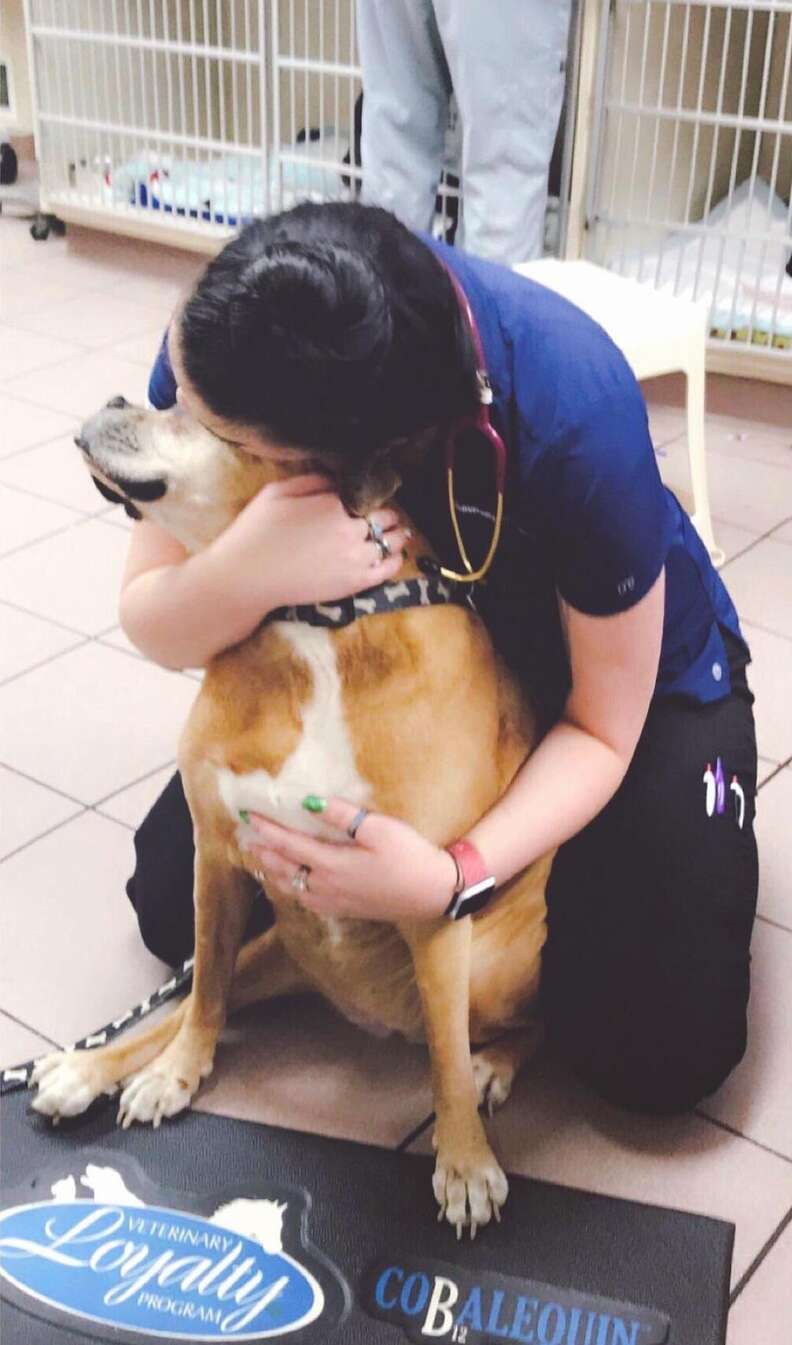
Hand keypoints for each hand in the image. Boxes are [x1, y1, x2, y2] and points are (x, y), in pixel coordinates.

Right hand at [213, 474, 409, 609]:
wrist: (246, 578)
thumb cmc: (255, 532)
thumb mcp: (277, 492)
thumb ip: (311, 481)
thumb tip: (336, 480)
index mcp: (332, 504)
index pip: (367, 496)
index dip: (368, 498)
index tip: (365, 503)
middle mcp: (350, 528)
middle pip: (384, 517)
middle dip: (385, 516)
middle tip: (383, 519)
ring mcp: (355, 557)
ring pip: (392, 541)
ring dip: (395, 535)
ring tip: (394, 536)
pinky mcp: (355, 583)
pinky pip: (389, 569)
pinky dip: (396, 560)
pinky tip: (394, 556)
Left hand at [239, 797, 457, 921]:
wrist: (434, 894)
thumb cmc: (410, 856)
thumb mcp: (379, 828)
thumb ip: (342, 816)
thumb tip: (310, 803)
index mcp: (332, 865)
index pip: (288, 844)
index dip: (266, 829)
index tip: (248, 815)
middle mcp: (326, 886)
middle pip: (283, 868)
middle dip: (263, 852)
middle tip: (246, 837)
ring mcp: (335, 901)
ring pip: (291, 888)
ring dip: (273, 871)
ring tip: (261, 859)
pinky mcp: (345, 909)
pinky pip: (306, 900)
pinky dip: (290, 888)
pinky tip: (292, 883)